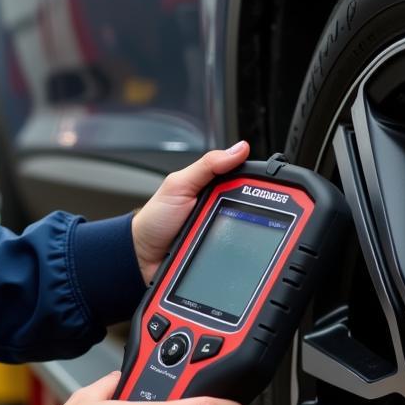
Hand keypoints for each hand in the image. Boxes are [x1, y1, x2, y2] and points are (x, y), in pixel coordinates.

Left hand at [131, 141, 249, 283]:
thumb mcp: (178, 185)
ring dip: (241, 236)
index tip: (262, 187)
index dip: (256, 183)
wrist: (143, 254)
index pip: (245, 180)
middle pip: (251, 208)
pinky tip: (230, 254)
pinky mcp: (221, 251)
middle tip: (219, 216)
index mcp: (213, 186)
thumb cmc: (156, 219)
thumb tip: (238, 149)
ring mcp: (222, 230)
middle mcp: (221, 207)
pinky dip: (236, 254)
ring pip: (248, 232)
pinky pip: (237, 252)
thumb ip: (206, 166)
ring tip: (219, 236)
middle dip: (245, 214)